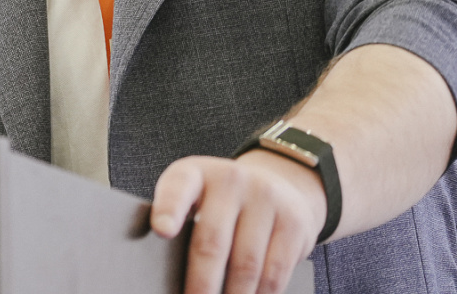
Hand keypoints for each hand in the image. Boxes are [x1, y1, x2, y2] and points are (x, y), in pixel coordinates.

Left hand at [150, 151, 326, 293]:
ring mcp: (265, 198)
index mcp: (196, 173)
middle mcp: (231, 180)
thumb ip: (181, 225)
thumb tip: (172, 274)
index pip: (179, 186)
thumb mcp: (197, 198)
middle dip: (201, 284)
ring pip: (246, 264)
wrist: (275, 185)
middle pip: (212, 241)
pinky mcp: (294, 221)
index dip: (169, 208)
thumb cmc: (220, 203)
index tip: (161, 231)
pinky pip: (275, 272)